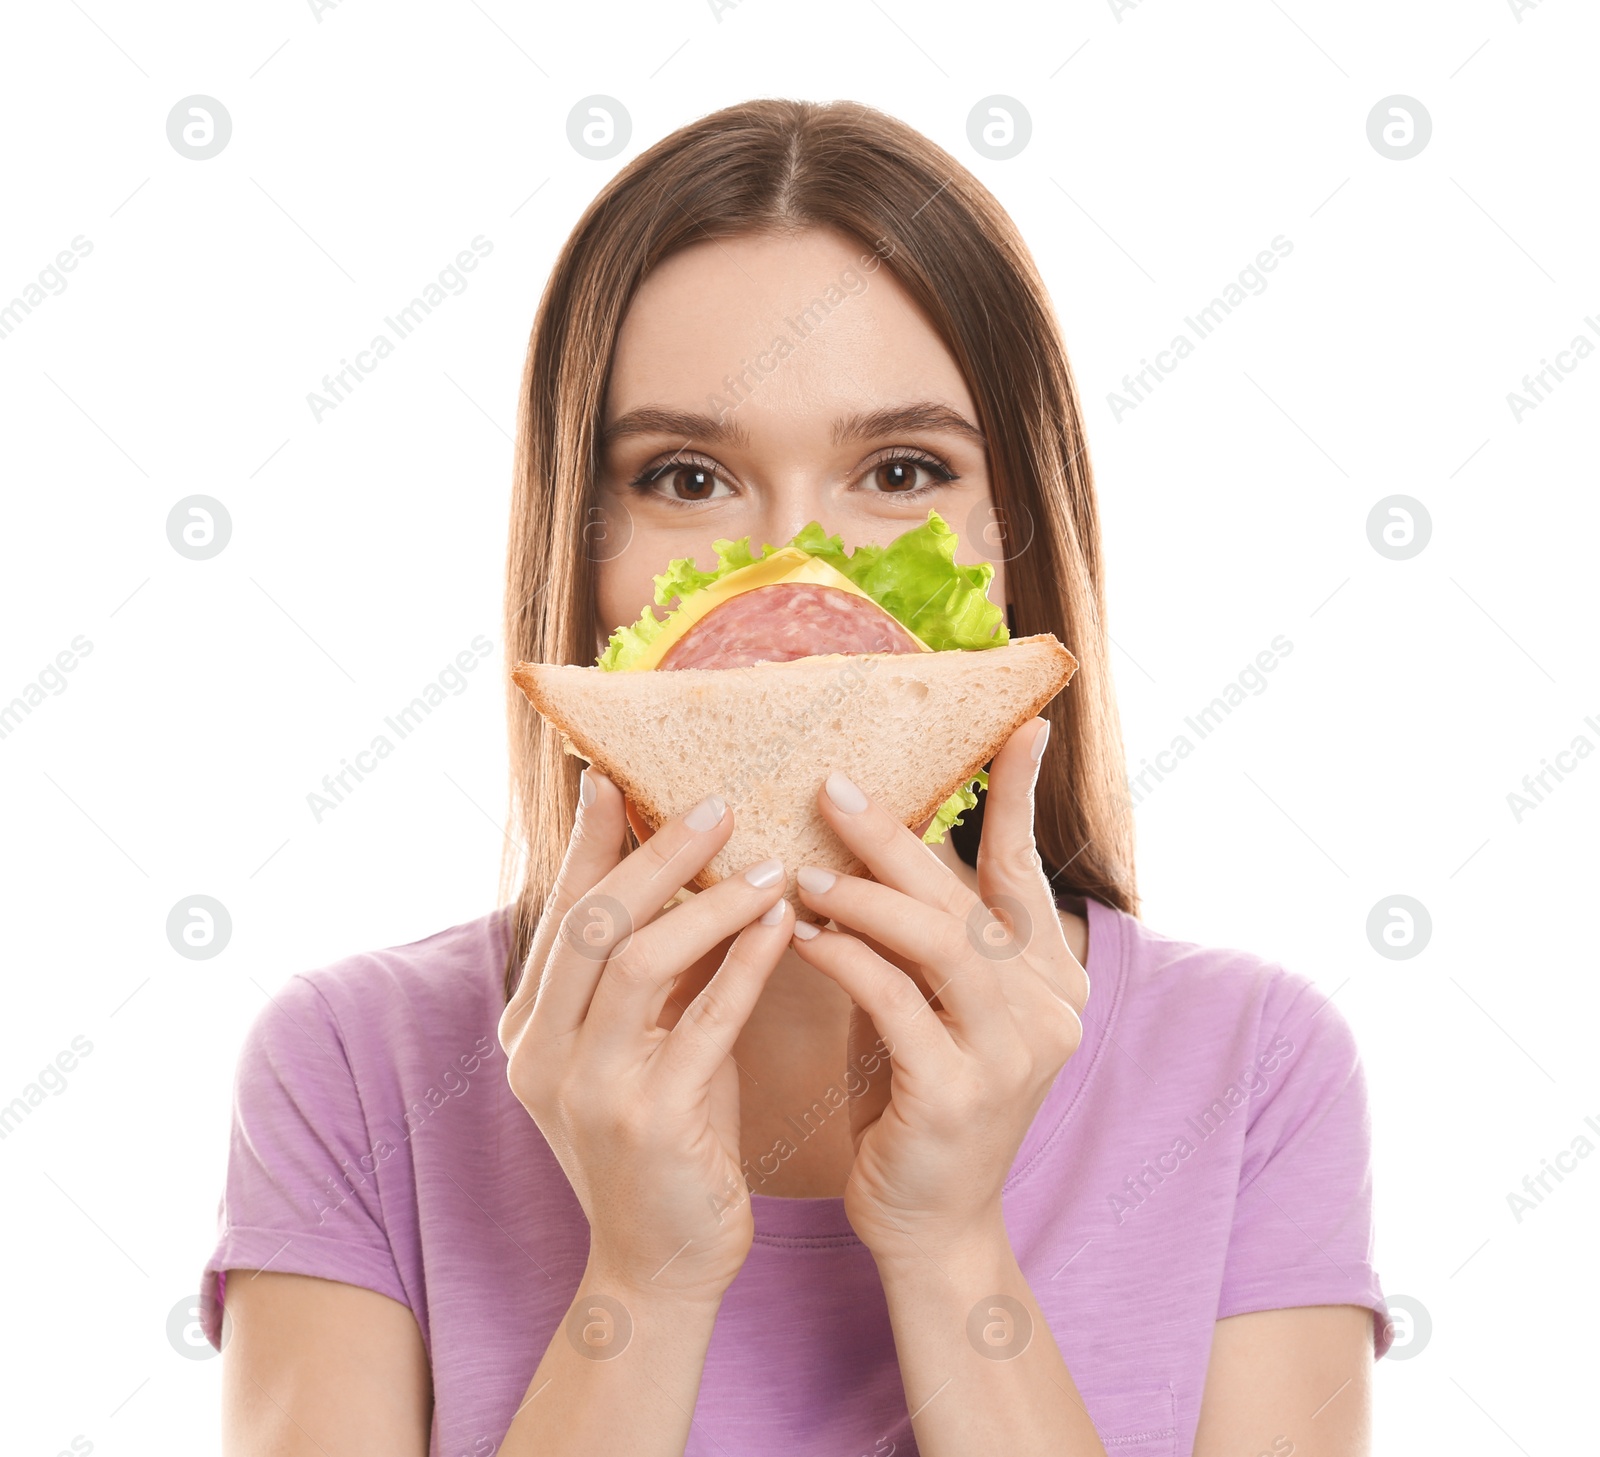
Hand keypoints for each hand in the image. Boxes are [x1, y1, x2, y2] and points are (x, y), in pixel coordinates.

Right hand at [498, 770, 791, 1305]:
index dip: (590, 843)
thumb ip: (653, 972)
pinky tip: (783, 924)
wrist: (662, 1264)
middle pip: (591, 921)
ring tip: (766, 863)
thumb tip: (689, 874)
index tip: (614, 777)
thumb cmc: (668, 1138)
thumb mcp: (645, 1045)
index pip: (561, 913)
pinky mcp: (649, 1120)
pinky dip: (743, 964)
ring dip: (706, 902)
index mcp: (529, 1030)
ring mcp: (588, 1088)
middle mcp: (540, 1054)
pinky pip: (701, 1020)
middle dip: (653, 853)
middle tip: (715, 802)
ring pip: (636, 960)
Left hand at [787, 718, 1088, 1267]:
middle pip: (967, 896)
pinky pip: (894, 1000)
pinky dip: (845, 958)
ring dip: (862, 895)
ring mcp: (1011, 1053)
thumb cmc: (910, 1099)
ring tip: (801, 872)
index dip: (1018, 799)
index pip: (1025, 872)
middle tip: (831, 788)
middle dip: (896, 837)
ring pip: (938, 939)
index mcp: (1046, 979)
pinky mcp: (959, 1094)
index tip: (1021, 727)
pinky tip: (801, 936)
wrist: (927, 1224)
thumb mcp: (924, 1003)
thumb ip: (915, 934)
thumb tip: (867, 839)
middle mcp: (1048, 1009)